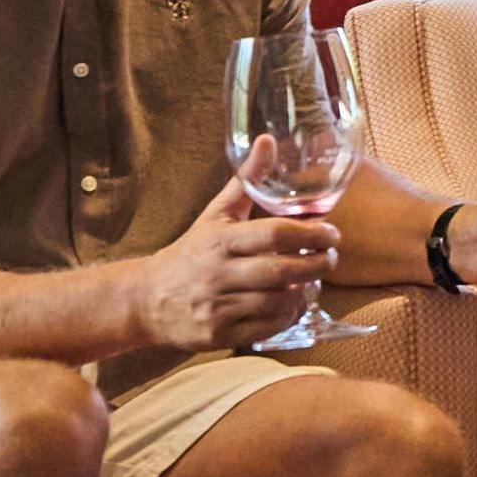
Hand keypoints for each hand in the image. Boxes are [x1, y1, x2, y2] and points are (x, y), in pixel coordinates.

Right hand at [131, 173, 334, 350]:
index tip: (331, 234)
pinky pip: (266, 328)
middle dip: (316, 265)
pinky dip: (287, 316)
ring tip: (312, 280)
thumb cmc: (190, 253)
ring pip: (277, 302)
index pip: (273, 234)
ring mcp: (217, 307)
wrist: (145, 301)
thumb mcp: (215, 215)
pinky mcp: (218, 335)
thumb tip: (269, 140)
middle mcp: (217, 274)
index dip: (310, 234)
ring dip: (303, 292)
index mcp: (219, 241)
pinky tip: (292, 302)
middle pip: (281, 271)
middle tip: (331, 258)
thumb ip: (246, 181)